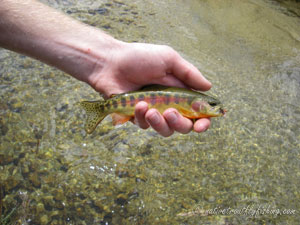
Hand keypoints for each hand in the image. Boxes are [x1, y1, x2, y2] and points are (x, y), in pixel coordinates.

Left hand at [89, 42, 211, 136]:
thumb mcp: (168, 59)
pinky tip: (137, 104)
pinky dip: (142, 117)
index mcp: (180, 92)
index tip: (202, 125)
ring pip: (165, 130)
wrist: (110, 63)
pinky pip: (145, 126)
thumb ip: (189, 73)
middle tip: (171, 112)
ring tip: (150, 109)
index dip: (203, 121)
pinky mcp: (137, 117)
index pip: (197, 112)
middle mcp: (169, 104)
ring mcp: (153, 112)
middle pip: (184, 126)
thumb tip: (209, 87)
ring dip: (160, 123)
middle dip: (180, 123)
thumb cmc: (139, 58)